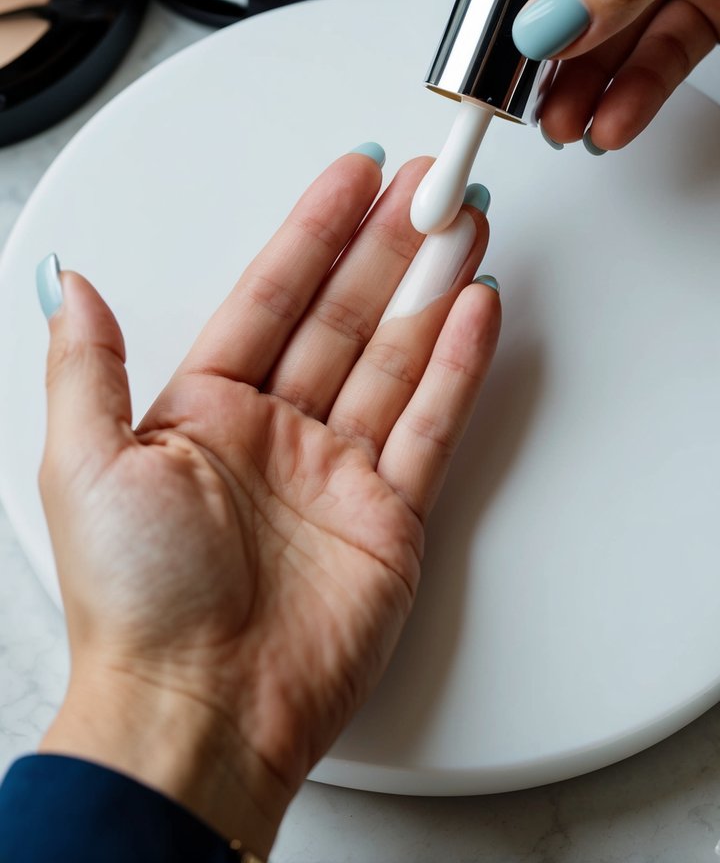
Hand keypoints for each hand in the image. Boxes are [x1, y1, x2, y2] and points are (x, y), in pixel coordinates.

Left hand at [36, 149, 499, 856]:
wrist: (199, 712)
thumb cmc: (136, 602)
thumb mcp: (84, 463)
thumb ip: (86, 365)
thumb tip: (73, 284)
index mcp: (205, 411)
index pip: (271, 294)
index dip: (313, 230)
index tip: (349, 178)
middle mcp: (276, 433)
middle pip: (344, 313)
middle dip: (388, 244)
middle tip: (426, 184)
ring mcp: (338, 471)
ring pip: (396, 355)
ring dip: (432, 288)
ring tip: (464, 226)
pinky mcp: (390, 514)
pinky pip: (431, 422)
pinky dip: (457, 364)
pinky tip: (474, 309)